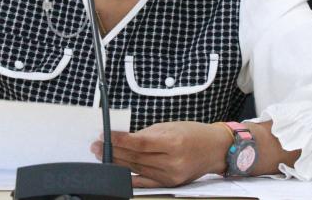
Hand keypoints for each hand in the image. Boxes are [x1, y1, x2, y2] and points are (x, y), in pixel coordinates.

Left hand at [91, 121, 229, 187]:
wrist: (214, 149)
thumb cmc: (193, 133)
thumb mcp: (170, 126)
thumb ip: (147, 133)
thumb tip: (123, 137)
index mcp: (173, 142)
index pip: (139, 143)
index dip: (119, 140)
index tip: (104, 135)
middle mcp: (172, 162)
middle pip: (136, 157)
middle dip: (114, 150)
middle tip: (97, 145)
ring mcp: (171, 175)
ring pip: (138, 169)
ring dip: (118, 162)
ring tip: (103, 154)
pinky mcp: (171, 184)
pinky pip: (146, 181)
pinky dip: (131, 176)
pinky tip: (117, 171)